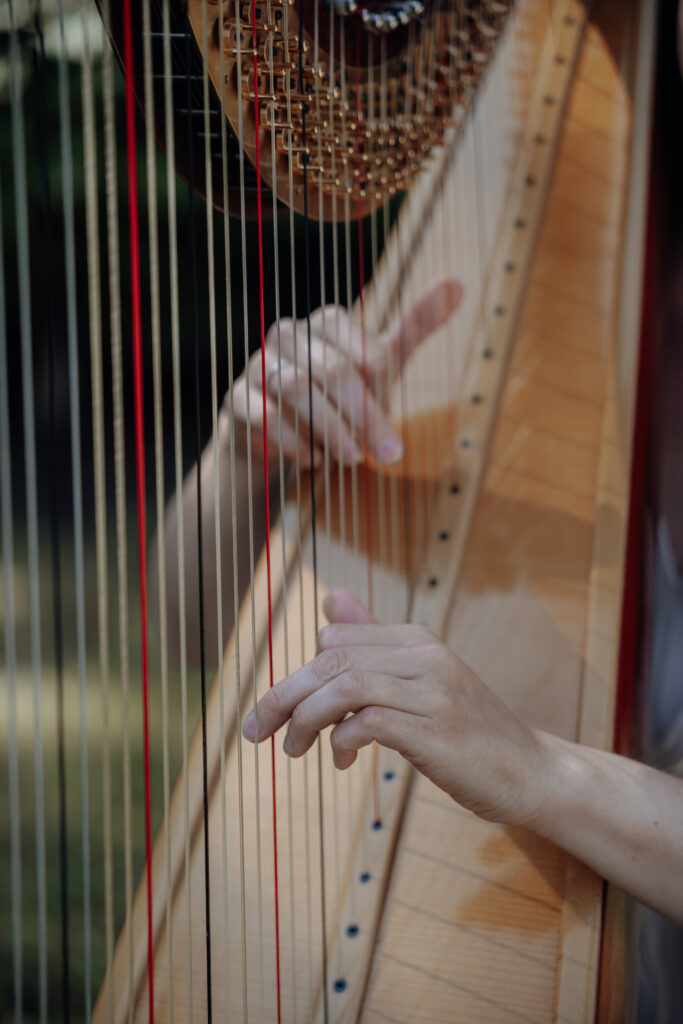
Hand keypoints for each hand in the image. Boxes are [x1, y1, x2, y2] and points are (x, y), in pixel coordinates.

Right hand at [230, 278, 461, 468]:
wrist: (278, 436)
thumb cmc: (336, 396)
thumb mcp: (380, 365)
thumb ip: (415, 326)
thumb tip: (458, 283)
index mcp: (327, 323)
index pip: (364, 352)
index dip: (383, 393)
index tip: (395, 431)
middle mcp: (289, 335)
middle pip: (333, 371)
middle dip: (364, 417)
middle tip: (387, 456)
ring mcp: (259, 365)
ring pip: (295, 389)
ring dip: (329, 429)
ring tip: (351, 459)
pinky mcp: (237, 398)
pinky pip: (262, 415)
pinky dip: (293, 442)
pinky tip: (313, 460)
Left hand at [243, 589, 548, 826]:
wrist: (532, 771)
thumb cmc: (467, 730)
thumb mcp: (420, 679)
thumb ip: (374, 639)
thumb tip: (332, 597)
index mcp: (415, 640)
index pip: (332, 640)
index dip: (297, 675)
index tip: (285, 714)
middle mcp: (424, 656)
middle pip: (330, 659)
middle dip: (283, 696)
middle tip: (256, 731)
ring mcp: (434, 693)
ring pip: (345, 687)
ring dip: (305, 720)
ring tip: (293, 751)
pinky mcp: (439, 732)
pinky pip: (371, 722)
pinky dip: (343, 740)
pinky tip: (343, 762)